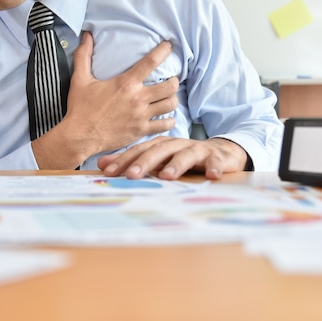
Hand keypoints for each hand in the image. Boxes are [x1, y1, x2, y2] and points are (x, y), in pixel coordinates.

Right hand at [33, 32, 178, 168]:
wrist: (80, 136)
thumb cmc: (80, 108)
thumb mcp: (80, 79)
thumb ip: (83, 56)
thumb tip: (86, 36)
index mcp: (125, 83)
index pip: (151, 62)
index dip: (163, 51)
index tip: (169, 46)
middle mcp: (137, 98)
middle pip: (169, 86)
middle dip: (174, 81)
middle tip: (171, 80)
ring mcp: (141, 116)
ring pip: (170, 104)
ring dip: (172, 100)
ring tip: (169, 98)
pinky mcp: (141, 130)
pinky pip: (165, 125)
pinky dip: (169, 120)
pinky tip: (166, 118)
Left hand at [97, 136, 249, 179]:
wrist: (220, 152)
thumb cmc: (182, 157)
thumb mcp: (158, 160)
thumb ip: (132, 162)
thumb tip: (101, 166)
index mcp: (160, 144)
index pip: (138, 151)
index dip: (123, 160)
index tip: (107, 172)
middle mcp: (175, 144)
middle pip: (158, 151)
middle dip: (144, 162)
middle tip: (131, 175)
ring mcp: (196, 149)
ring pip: (185, 155)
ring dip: (176, 164)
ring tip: (167, 176)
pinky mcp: (215, 156)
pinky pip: (215, 162)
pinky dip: (214, 167)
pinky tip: (212, 176)